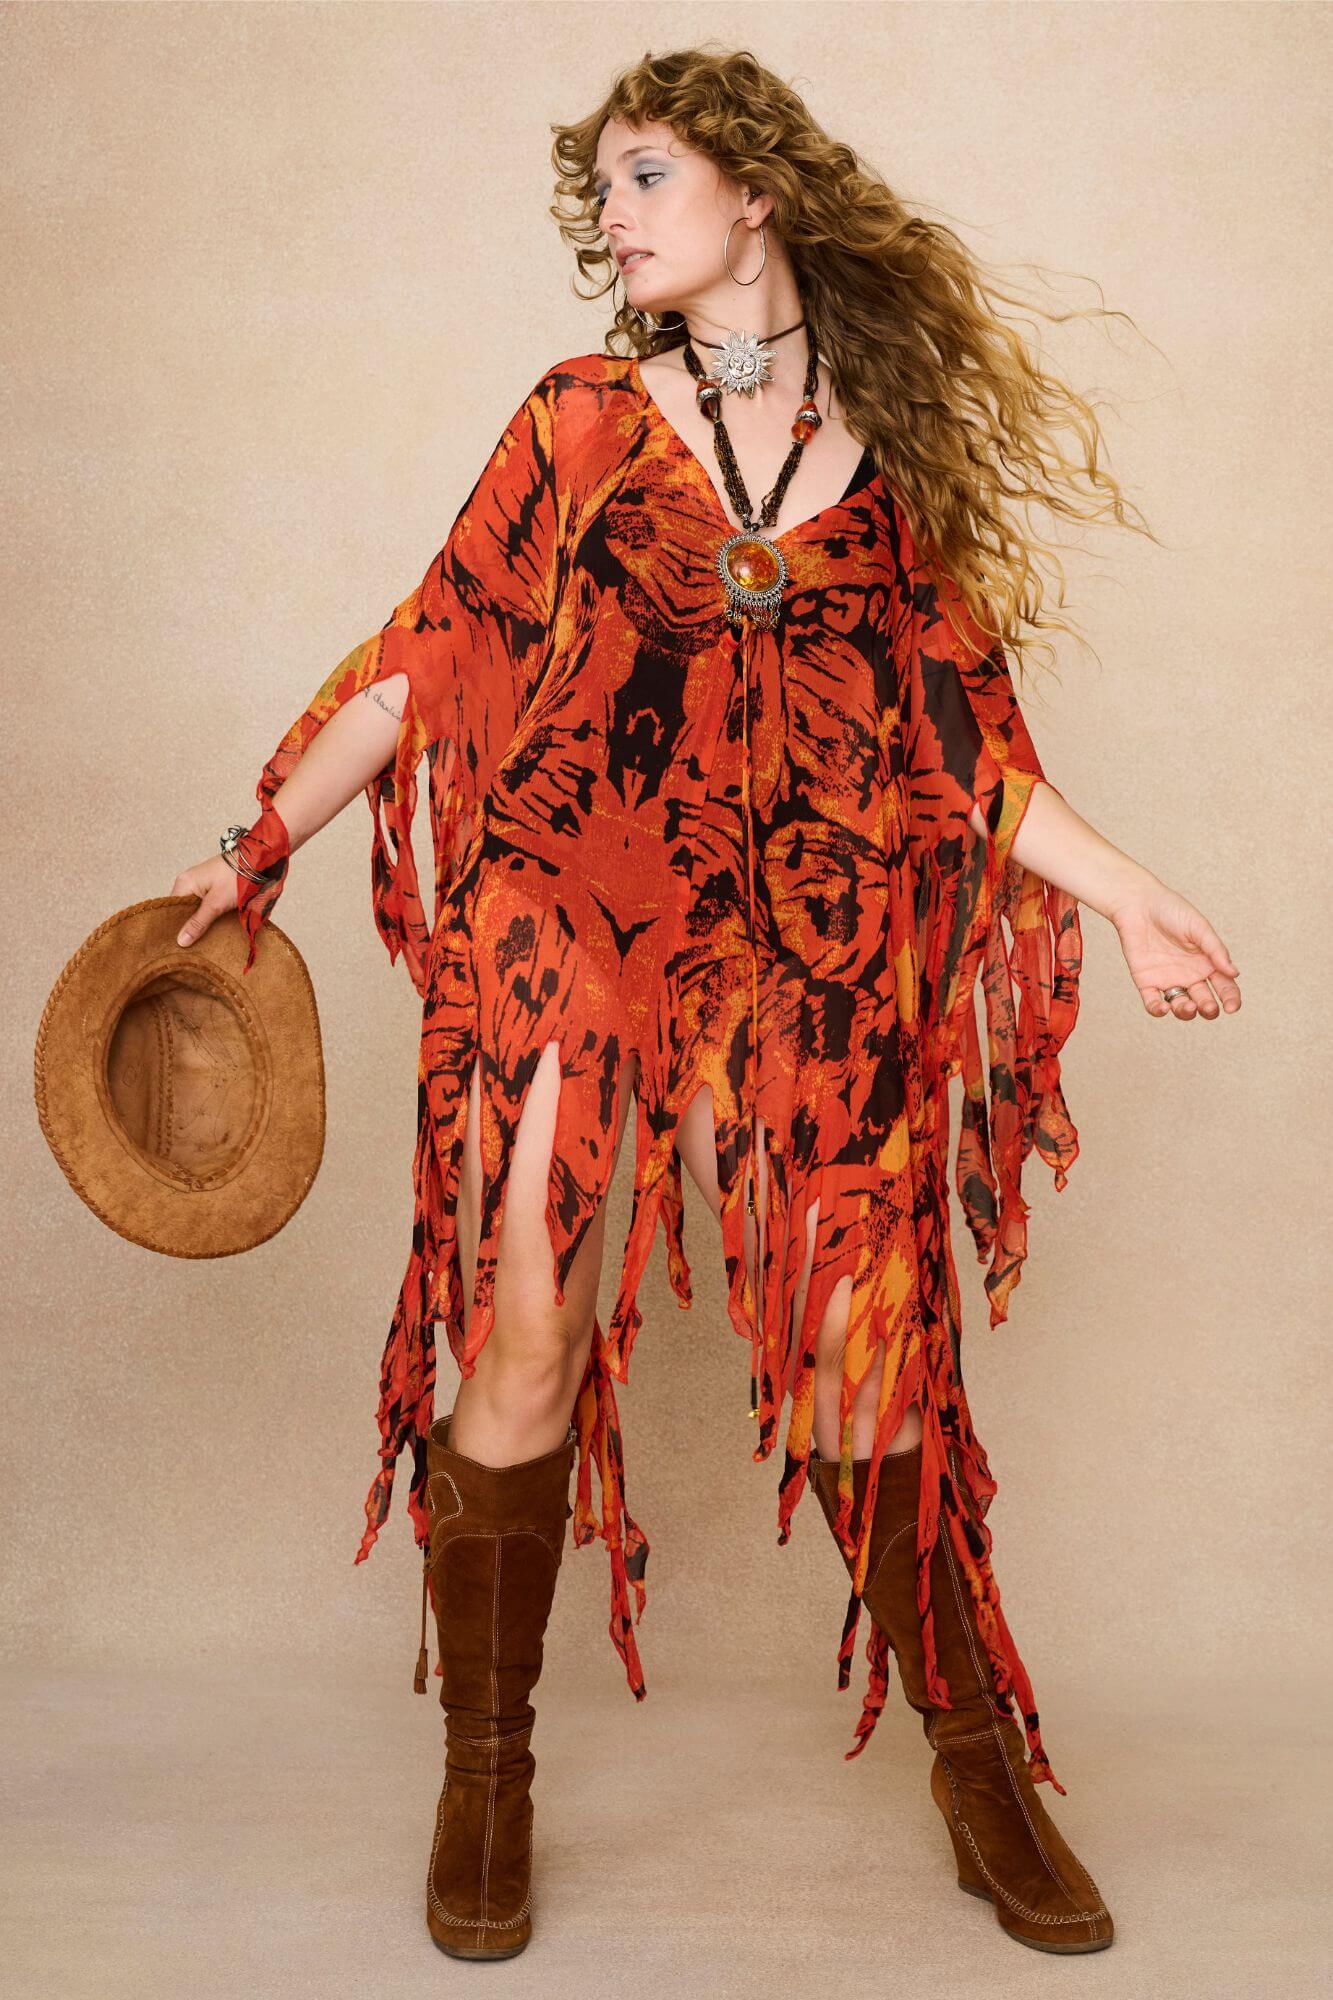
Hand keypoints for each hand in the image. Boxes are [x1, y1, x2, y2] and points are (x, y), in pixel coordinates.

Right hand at [170, 854, 237, 946]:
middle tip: (191, 947)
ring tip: (202, 941)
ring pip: (195, 910)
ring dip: (201, 923)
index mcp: (184, 883)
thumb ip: (198, 922)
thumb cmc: (237, 877)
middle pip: (183, 911)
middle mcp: (190, 883)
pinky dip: (210, 916)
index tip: (178, 945)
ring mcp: (202, 885)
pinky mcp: (214, 888)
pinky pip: (206, 905)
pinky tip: (213, 929)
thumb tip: (181, 940)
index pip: (172, 910)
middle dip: (189, 927)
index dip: (175, 927)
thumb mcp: (216, 903)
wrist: (259, 861)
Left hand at [1109, 878, 1240, 1020]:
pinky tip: (1164, 1008)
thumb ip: (1215, 950)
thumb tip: (1234, 973)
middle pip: (1204, 1001)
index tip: (1231, 1008)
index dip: (1231, 999)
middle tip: (1209, 1007)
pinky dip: (1158, 1010)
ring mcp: (1168, 980)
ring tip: (1189, 1006)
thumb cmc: (1172, 911)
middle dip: (1208, 1009)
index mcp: (1207, 963)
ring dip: (1186, 1012)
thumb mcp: (1198, 927)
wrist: (1138, 904)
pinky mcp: (1146, 981)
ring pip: (1180, 1006)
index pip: (1224, 986)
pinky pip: (1153, 1002)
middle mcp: (1190, 975)